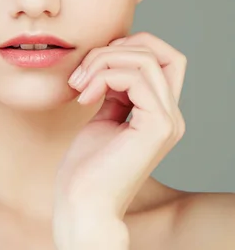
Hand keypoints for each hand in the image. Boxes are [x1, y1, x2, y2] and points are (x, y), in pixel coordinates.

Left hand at [53, 31, 186, 221]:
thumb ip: (114, 93)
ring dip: (102, 61)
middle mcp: (171, 115)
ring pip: (145, 58)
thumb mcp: (102, 119)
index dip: (129, 46)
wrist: (83, 203)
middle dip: (113, 48)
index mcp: (159, 112)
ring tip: (78, 84)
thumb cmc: (86, 167)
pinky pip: (134, 77)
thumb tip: (110, 62)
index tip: (93, 64)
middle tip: (81, 72)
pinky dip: (102, 77)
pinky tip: (83, 98)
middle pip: (158, 50)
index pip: (163, 57)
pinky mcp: (158, 126)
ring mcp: (169, 120)